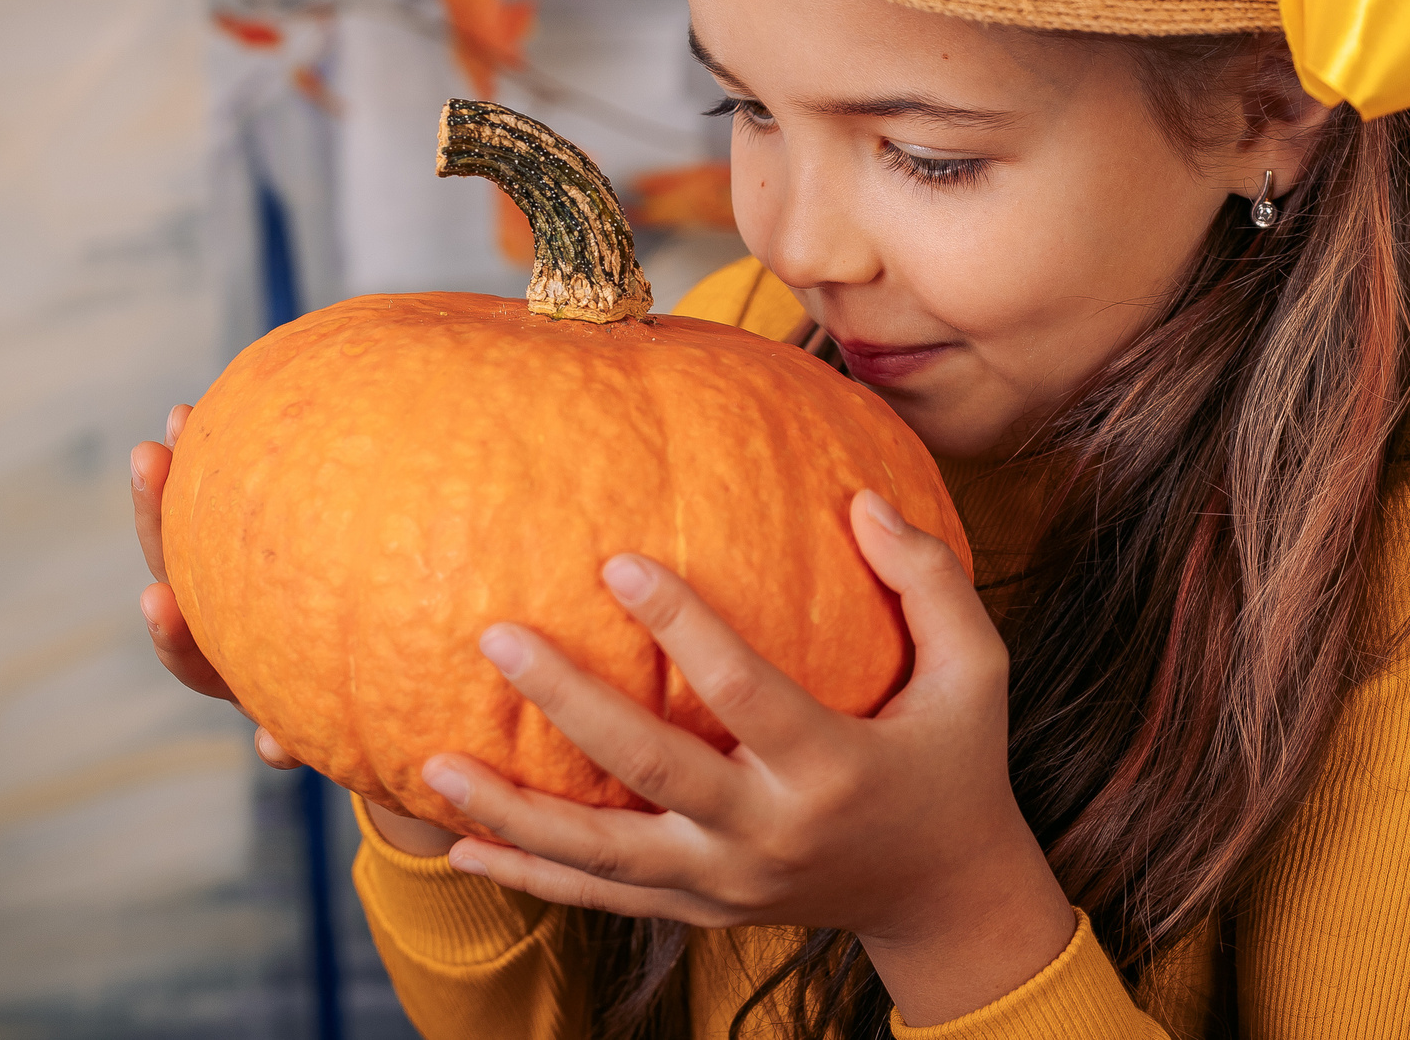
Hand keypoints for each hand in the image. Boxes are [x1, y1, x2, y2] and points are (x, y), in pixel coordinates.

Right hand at [131, 404, 457, 856]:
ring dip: (179, 639)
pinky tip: (275, 741)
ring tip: (159, 602)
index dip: (191, 476)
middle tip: (147, 457)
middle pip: (188, 579)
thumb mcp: (436, 548)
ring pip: (212, 668)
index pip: (216, 525)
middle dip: (159, 522)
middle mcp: (267, 639)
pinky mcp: (326, 750)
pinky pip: (295, 749)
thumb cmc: (451, 622)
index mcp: (284, 589)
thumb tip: (466, 349)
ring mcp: (284, 694)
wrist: (472, 737)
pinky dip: (279, 745)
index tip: (178, 418)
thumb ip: (430, 483)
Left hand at [419, 490, 1076, 1025]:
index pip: (743, 690)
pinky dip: (528, 876)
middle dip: (567, 704)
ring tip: (433, 763)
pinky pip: (600, 897)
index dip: (681, 627)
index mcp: (832, 767)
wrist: (945, 899)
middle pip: (650, 770)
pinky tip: (457, 845)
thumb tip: (863, 500)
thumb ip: (930, 581)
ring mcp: (727, 884)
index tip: (616, 561)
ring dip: (514, 812)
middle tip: (496, 639)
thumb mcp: (976, 672)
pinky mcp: (701, 911)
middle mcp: (769, 834)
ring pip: (602, 855)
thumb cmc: (956, 764)